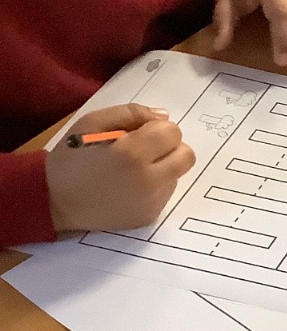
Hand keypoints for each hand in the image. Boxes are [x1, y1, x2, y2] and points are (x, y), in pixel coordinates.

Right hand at [44, 104, 194, 233]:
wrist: (56, 201)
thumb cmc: (71, 158)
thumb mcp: (92, 122)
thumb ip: (131, 113)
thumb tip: (164, 116)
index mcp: (132, 154)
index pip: (172, 132)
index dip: (157, 128)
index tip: (140, 132)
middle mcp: (147, 181)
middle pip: (186, 156)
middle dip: (170, 147)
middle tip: (145, 148)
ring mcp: (151, 203)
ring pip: (177, 175)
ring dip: (162, 167)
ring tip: (131, 169)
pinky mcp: (149, 217)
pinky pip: (165, 194)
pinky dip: (154, 185)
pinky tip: (129, 185)